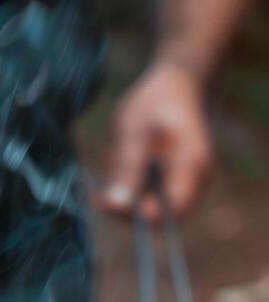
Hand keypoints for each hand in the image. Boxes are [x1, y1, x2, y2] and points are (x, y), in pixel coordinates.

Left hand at [99, 62, 212, 220]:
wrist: (177, 83)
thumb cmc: (156, 101)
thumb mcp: (134, 130)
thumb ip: (127, 170)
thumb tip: (116, 207)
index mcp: (192, 168)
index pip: (170, 214)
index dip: (139, 216)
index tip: (108, 201)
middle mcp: (196, 183)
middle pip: (159, 217)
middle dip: (127, 203)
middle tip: (104, 181)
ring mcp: (187, 185)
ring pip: (149, 208)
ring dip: (125, 192)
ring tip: (116, 155)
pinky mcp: (173, 184)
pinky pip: (147, 197)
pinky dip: (128, 184)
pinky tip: (120, 157)